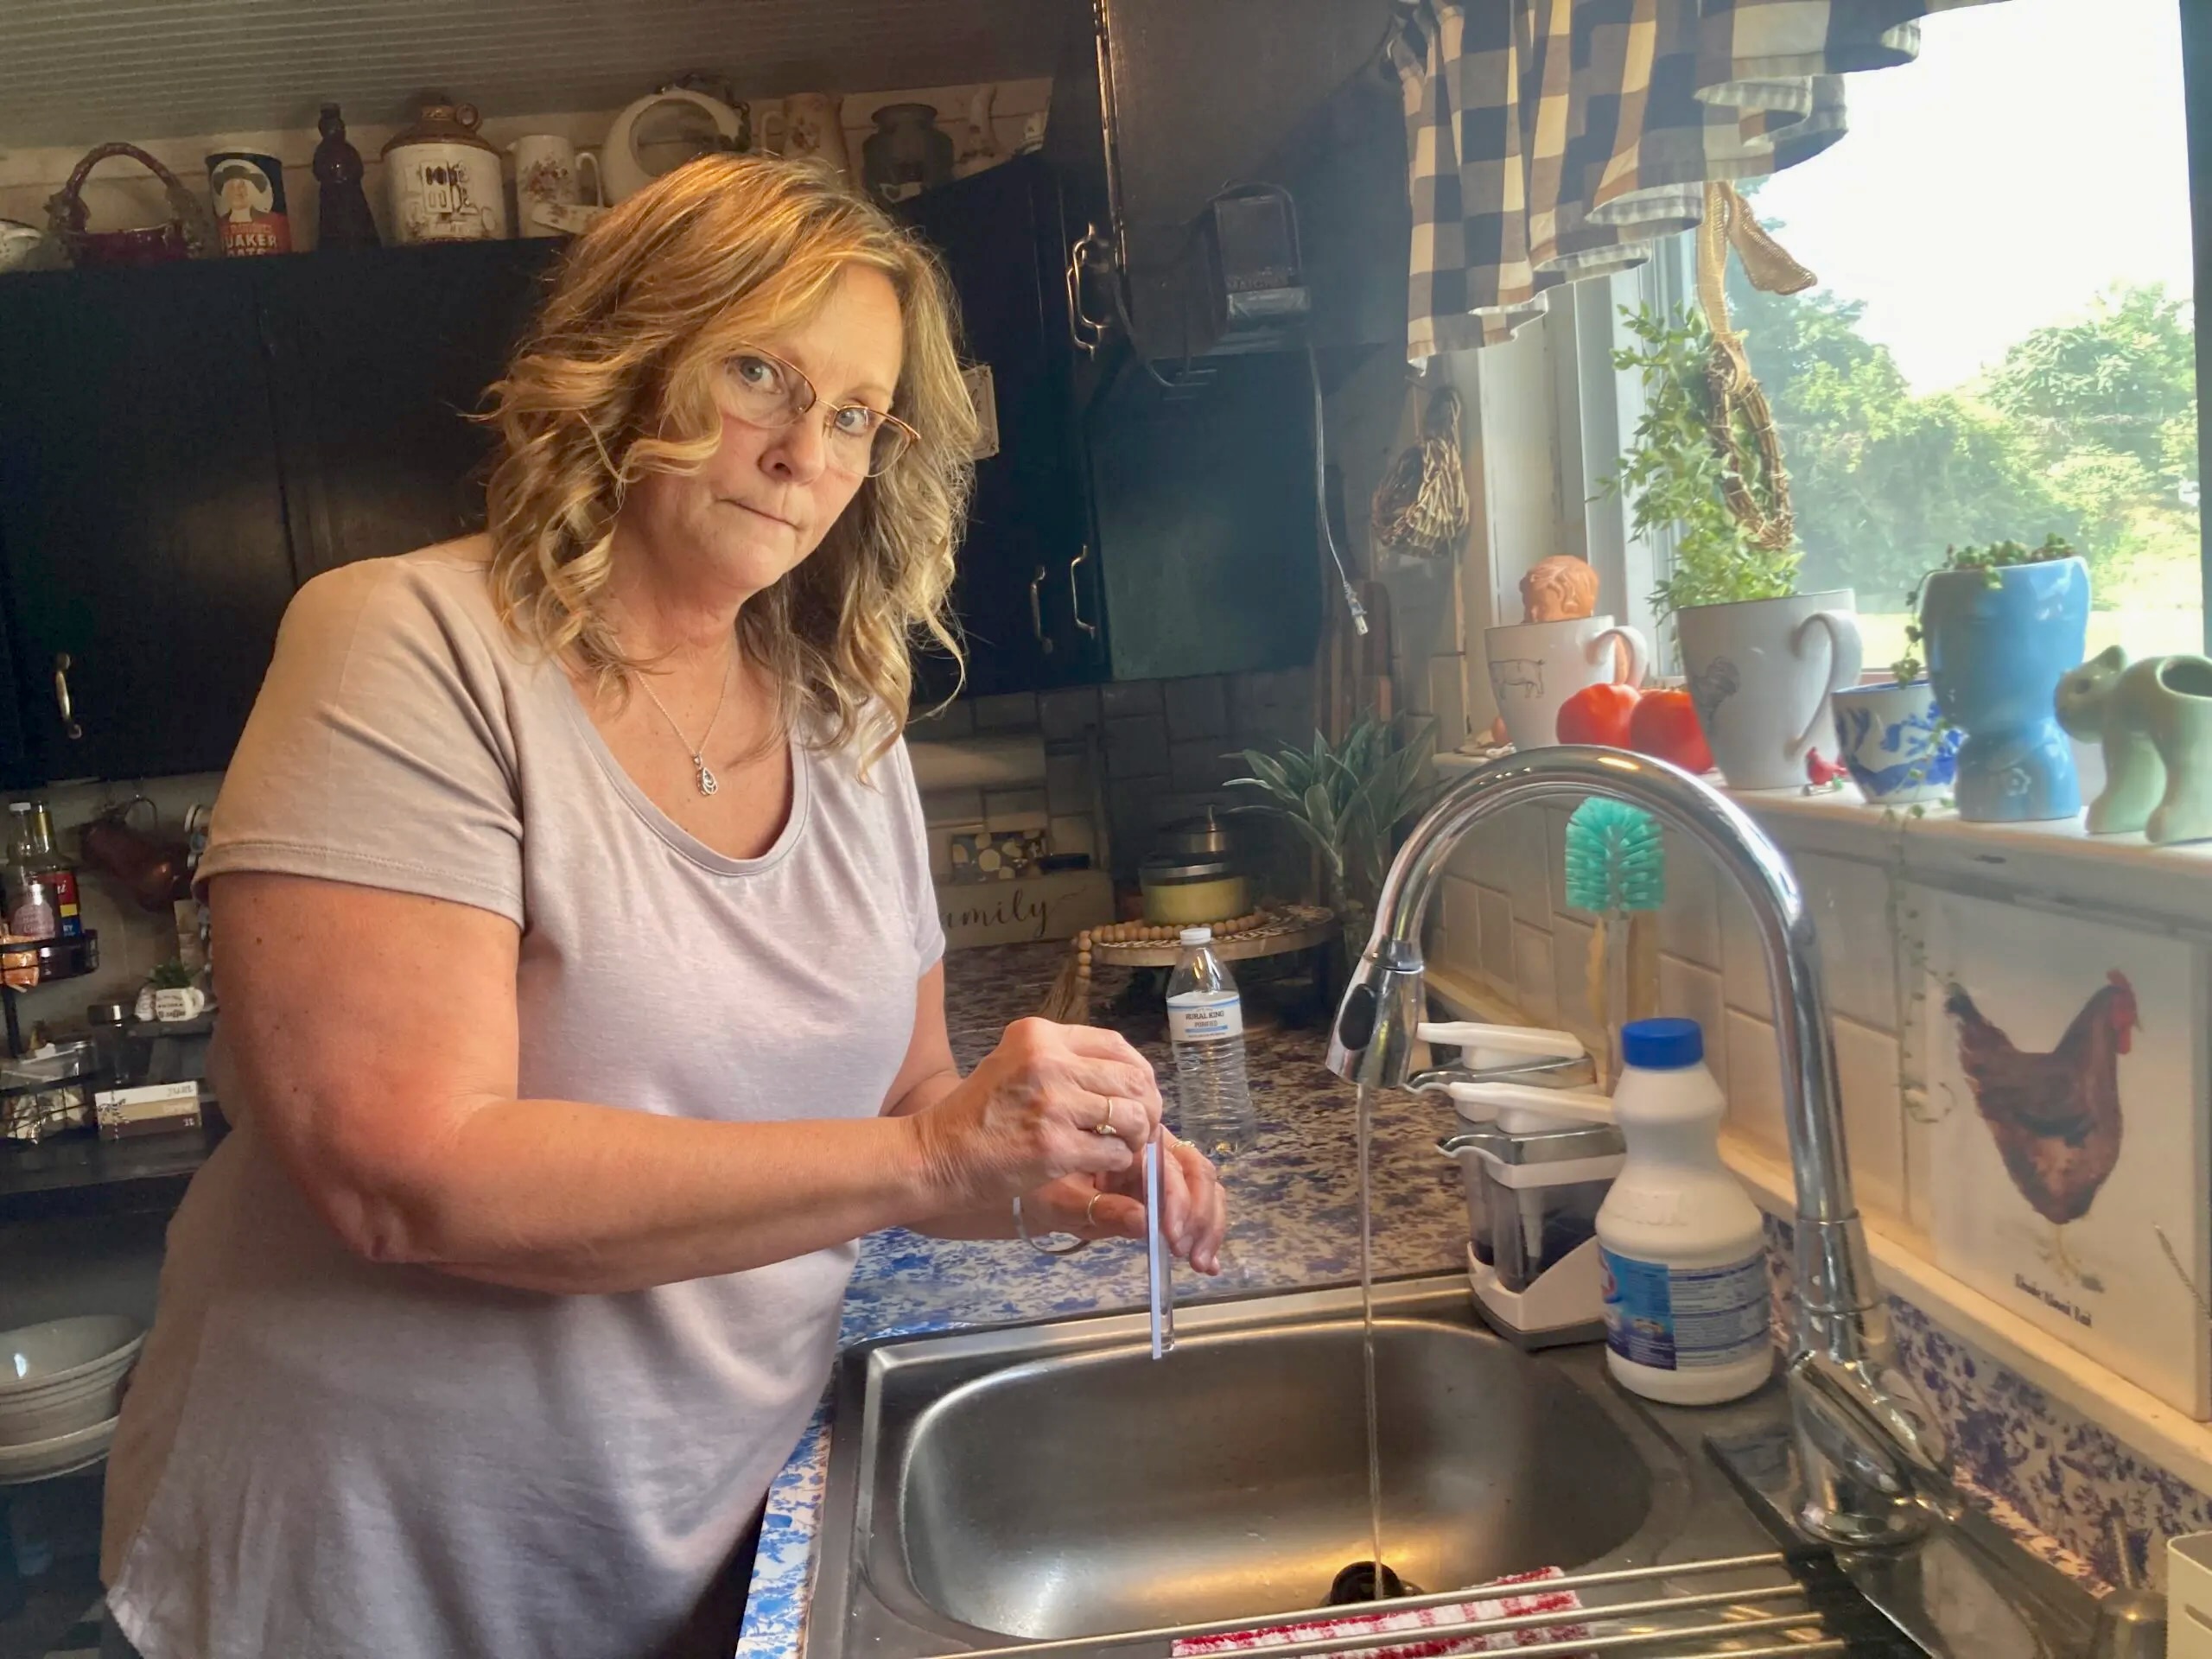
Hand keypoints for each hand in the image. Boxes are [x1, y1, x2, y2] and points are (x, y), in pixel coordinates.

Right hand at [911, 1018, 1163, 1210]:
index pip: (1116, 1044)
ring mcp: (1053, 1104)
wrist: (937, 1154)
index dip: (1139, 1073)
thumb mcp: (1014, 1063)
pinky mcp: (1055, 1146)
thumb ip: (1062, 1060)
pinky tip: (1102, 1164)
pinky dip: (1117, 1161)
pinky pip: (1114, 1151)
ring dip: (1135, 1136)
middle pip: (1132, 1079)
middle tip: (1141, 1127)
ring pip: (1131, 1115)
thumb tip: (1125, 1075)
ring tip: (1123, 1146)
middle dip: (1146, 1107)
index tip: (1139, 1094)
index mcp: (1039, 1035)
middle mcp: (1048, 1061)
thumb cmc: (978, 1114)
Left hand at [1025, 1132, 1229, 1273]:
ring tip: (1200, 1263)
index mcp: (1124, 1139)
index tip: (1170, 1236)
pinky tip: (1209, 1263)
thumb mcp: (1061, 1200)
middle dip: (1198, 1214)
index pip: (1167, 1162)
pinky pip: (1199, 1203)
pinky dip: (1208, 1230)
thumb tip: (1144, 1222)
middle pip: (1195, 1170)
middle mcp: (1151, 1147)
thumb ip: (1100, 1210)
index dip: (1176, 1199)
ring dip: (1208, 1224)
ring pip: (1205, 1186)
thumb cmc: (1043, 1188)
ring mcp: (1164, 1168)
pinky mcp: (1170, 1191)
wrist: (1034, 1192)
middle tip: (1187, 1254)